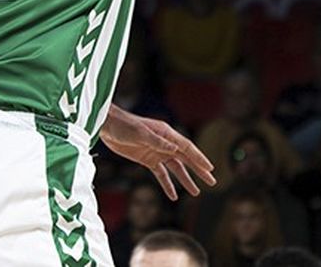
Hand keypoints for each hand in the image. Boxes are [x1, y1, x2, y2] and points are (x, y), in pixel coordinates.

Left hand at [101, 112, 215, 201]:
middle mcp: (165, 143)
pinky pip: (160, 174)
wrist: (108, 127)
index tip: (210, 169)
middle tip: (212, 182)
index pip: (187, 148)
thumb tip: (175, 149)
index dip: (199, 158)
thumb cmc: (125, 125)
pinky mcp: (147, 159)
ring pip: (175, 168)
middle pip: (185, 159)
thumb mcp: (141, 133)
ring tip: (196, 193)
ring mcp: (156, 152)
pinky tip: (173, 195)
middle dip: (199, 170)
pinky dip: (167, 184)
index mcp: (167, 134)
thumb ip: (158, 142)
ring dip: (185, 180)